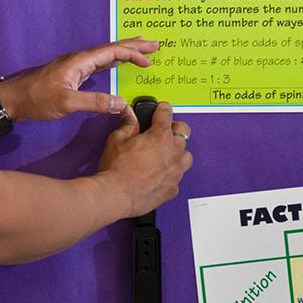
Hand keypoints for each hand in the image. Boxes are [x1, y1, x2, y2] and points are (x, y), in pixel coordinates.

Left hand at [0, 38, 160, 122]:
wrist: (13, 100)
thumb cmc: (37, 99)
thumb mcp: (67, 103)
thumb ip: (95, 102)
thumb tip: (122, 102)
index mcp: (79, 61)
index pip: (111, 51)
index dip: (132, 54)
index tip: (150, 60)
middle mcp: (79, 60)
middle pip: (111, 49)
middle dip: (133, 46)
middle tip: (155, 44)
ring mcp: (75, 66)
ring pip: (105, 55)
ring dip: (124, 53)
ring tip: (142, 51)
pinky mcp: (71, 75)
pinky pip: (98, 64)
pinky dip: (113, 62)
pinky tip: (117, 64)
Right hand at [95, 100, 191, 219]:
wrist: (116, 194)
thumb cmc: (117, 168)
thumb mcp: (117, 139)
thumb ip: (127, 124)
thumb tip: (129, 114)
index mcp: (160, 136)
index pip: (166, 115)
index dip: (163, 109)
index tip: (163, 108)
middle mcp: (173, 152)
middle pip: (184, 132)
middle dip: (175, 128)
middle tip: (165, 130)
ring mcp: (175, 172)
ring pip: (186, 156)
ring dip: (178, 152)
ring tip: (166, 153)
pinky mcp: (173, 188)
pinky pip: (178, 177)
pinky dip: (171, 173)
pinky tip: (161, 174)